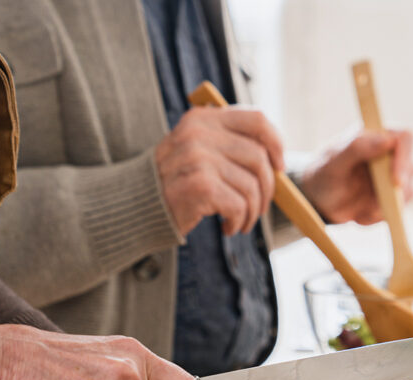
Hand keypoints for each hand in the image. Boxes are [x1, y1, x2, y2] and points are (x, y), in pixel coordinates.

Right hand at [155, 106, 284, 236]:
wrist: (134, 207)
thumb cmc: (175, 182)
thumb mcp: (198, 151)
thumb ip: (229, 145)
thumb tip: (277, 162)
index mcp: (203, 119)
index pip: (257, 120)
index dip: (276, 143)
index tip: (278, 167)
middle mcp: (200, 133)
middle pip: (259, 158)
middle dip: (267, 189)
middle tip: (258, 207)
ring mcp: (198, 158)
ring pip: (252, 186)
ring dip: (252, 211)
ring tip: (240, 221)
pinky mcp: (200, 185)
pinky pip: (240, 205)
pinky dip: (239, 221)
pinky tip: (227, 227)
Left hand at [300, 129, 412, 223]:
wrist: (318, 199)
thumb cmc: (323, 173)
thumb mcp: (334, 162)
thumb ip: (357, 148)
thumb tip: (388, 140)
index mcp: (376, 136)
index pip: (405, 139)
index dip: (404, 158)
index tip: (395, 181)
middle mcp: (389, 154)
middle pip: (409, 169)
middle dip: (392, 192)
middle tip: (372, 208)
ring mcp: (393, 175)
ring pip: (406, 192)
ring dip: (383, 207)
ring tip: (359, 213)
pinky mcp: (392, 196)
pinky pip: (397, 209)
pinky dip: (378, 216)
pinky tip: (360, 216)